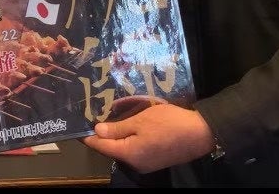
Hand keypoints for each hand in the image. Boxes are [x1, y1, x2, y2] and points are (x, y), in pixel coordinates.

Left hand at [81, 103, 214, 173]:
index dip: (87, 135)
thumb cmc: (169, 123)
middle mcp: (135, 163)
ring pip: (123, 149)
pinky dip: (128, 139)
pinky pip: (134, 149)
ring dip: (115, 135)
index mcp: (129, 154)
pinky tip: (126, 126)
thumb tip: (97, 131)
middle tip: (91, 115)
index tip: (76, 125)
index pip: (100, 146)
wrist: (202, 133)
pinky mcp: (155, 160)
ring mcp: (146, 164)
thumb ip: (117, 128)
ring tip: (106, 117)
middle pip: (110, 149)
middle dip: (101, 134)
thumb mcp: (141, 120)